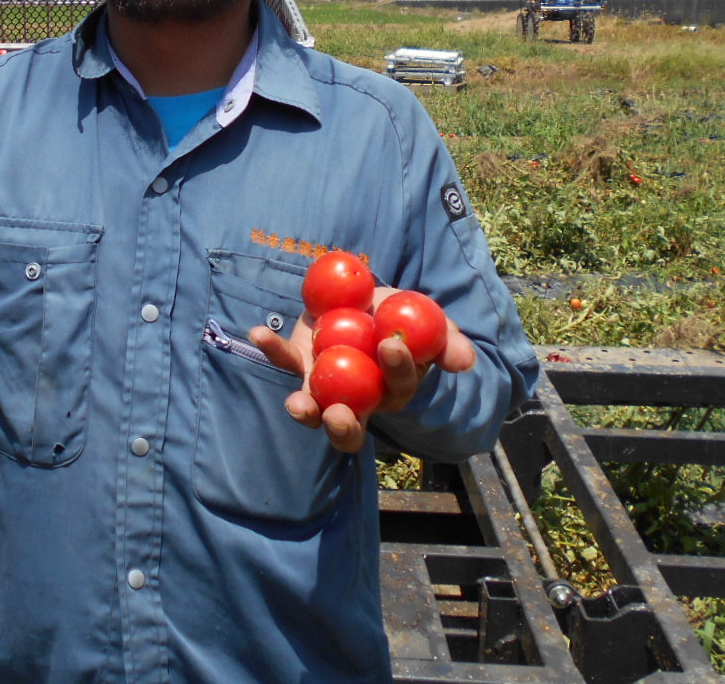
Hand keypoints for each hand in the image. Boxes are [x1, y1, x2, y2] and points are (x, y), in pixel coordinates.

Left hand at [249, 286, 475, 453]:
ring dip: (305, 409)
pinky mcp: (300, 366)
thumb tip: (465, 362)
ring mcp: (326, 388)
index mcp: (395, 390)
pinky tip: (259, 333)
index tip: (390, 345)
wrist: (364, 298)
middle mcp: (359, 400)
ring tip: (297, 403)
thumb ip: (448, 341)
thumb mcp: (430, 322)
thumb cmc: (402, 316)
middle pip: (352, 426)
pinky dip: (271, 349)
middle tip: (338, 414)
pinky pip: (284, 362)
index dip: (398, 371)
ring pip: (314, 409)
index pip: (399, 387)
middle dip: (344, 426)